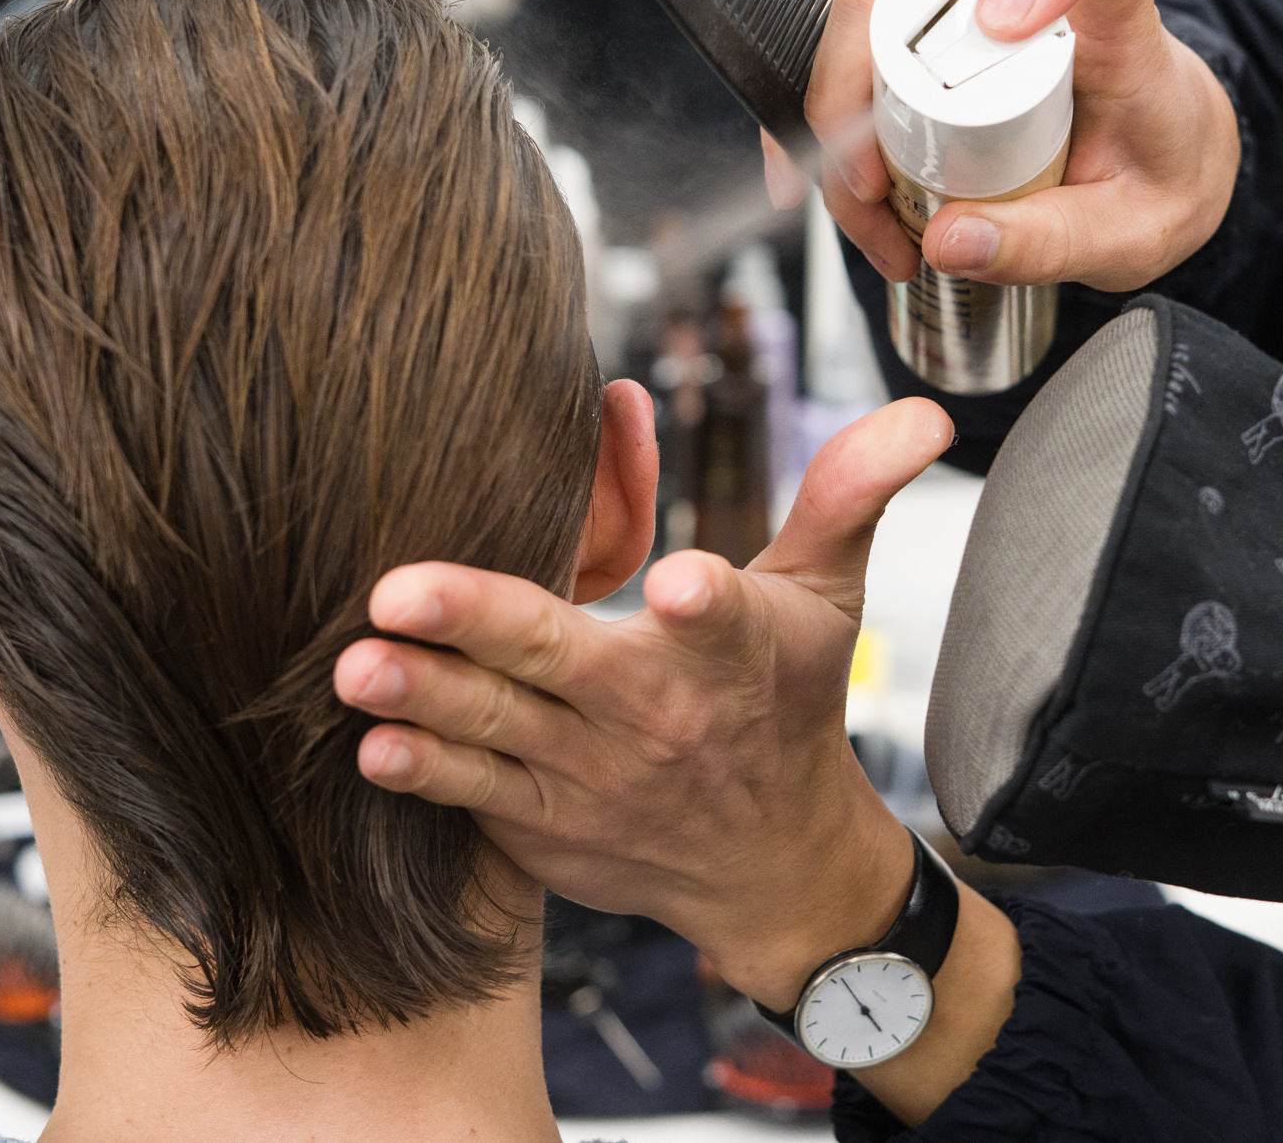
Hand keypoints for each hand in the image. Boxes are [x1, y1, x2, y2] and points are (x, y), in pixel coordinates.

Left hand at [333, 399, 948, 1005]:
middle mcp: (660, 720)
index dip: (704, 601)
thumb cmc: (789, 704)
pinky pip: (478, 802)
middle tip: (395, 590)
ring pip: (497, 735)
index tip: (678, 579)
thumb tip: (927, 412)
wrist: (776, 871)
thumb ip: (849, 496)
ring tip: (354, 667)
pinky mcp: (549, 833)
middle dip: (480, 625)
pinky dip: (427, 779)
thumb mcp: (829, 600)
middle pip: (562, 666)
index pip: (724, 620)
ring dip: (424, 700)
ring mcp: (596, 784)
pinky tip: (372, 748)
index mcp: (733, 654)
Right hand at [767, 0, 1241, 293]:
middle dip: (870, 92)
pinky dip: (834, 126)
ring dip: (845, 123)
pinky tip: (841, 191)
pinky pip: (854, 51)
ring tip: (879, 218)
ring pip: (870, 20)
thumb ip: (1051, 239)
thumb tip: (950, 239)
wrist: (1155, 159)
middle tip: (878, 191)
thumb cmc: (1157, 167)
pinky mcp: (926, 28)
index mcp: (1117, 15)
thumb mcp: (1128, 232)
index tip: (1002, 23)